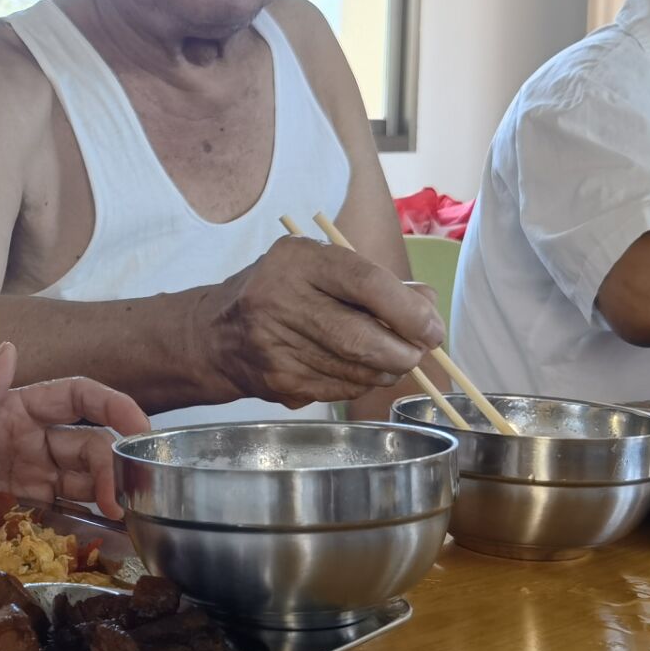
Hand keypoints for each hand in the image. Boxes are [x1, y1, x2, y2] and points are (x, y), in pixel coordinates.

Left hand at [0, 342, 150, 517]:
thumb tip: (10, 348)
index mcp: (9, 410)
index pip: (73, 397)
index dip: (112, 405)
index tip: (139, 427)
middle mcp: (26, 440)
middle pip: (88, 442)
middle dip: (114, 462)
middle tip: (124, 497)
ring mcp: (28, 477)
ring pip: (85, 476)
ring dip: (109, 490)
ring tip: (123, 514)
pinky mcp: (26, 510)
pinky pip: (68, 508)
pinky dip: (92, 515)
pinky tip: (108, 528)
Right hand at [195, 238, 443, 408]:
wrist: (217, 333)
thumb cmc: (283, 291)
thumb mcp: (321, 267)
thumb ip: (377, 282)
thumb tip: (427, 308)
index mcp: (298, 261)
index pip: (365, 282)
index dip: (408, 310)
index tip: (432, 328)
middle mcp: (280, 301)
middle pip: (361, 338)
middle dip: (404, 351)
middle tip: (420, 351)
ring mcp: (276, 346)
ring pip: (355, 370)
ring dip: (386, 370)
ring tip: (390, 359)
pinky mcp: (279, 381)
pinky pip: (340, 389)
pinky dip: (360, 383)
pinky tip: (355, 369)